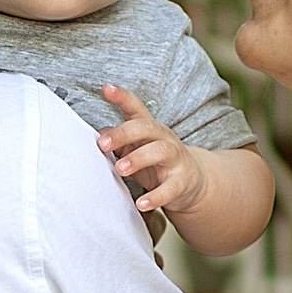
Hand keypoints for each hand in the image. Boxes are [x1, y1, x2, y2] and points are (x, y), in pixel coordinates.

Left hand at [97, 85, 207, 216]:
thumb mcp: (136, 147)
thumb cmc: (155, 162)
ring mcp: (175, 159)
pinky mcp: (182, 182)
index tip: (105, 88)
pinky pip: (170, 188)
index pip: (136, 108)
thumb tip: (98, 135)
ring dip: (138, 158)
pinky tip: (141, 204)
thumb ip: (117, 140)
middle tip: (102, 144)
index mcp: (150, 128)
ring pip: (160, 151)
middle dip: (123, 133)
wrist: (193, 182)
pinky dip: (155, 197)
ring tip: (120, 168)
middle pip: (147, 127)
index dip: (122, 97)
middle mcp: (164, 138)